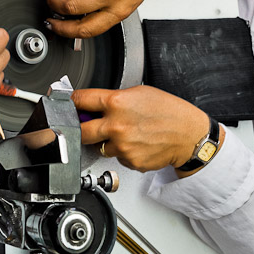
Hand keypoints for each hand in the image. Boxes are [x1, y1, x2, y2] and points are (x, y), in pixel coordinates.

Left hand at [73, 86, 213, 172]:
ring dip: (107, 141)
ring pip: (100, 146)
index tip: (64, 103)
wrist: (189, 135)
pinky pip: (116, 157)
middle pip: (80, 131)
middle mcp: (116, 125)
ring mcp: (121, 146)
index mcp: (117, 102)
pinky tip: (137, 144)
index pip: (80, 100)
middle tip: (84, 126)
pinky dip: (123, 152)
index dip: (69, 102)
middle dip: (79, 129)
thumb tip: (92, 104)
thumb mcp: (140, 93)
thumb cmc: (169, 111)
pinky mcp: (129, 161)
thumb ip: (113, 98)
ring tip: (127, 133)